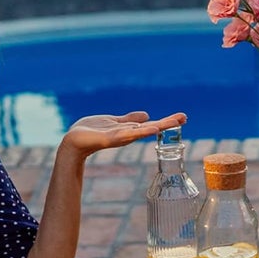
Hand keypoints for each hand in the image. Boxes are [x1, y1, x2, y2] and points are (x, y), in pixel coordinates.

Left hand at [60, 111, 187, 161]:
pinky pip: (126, 134)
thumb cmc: (92, 132)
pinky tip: (150, 128)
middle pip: (152, 127)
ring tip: (169, 123)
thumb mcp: (114, 122)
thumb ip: (129, 119)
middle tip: (184, 118)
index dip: (167, 120)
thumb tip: (146, 115)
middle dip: (167, 123)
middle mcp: (128, 134)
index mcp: (130, 129)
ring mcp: (120, 137)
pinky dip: (139, 131)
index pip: (153, 124)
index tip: (183, 117)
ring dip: (156, 127)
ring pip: (141, 131)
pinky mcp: (109, 138)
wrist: (74, 141)